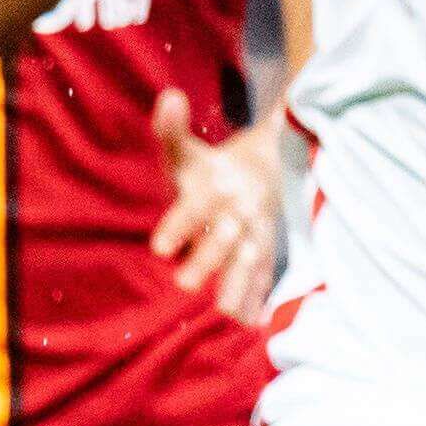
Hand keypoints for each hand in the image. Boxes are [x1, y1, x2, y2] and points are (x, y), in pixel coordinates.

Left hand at [147, 88, 282, 321]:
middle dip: (208, 262)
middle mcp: (240, 213)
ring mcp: (256, 236)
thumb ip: (171, 130)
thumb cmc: (210, 167)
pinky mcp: (265, 254)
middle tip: (184, 286)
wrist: (267, 168)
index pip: (196, 206)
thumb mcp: (190, 149)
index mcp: (217, 187)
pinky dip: (259, 302)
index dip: (179, 225)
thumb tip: (168, 96)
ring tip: (223, 316)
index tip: (158, 248)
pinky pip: (264, 279)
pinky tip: (251, 329)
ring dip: (237, 288)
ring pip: (249, 263)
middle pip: (224, 239)